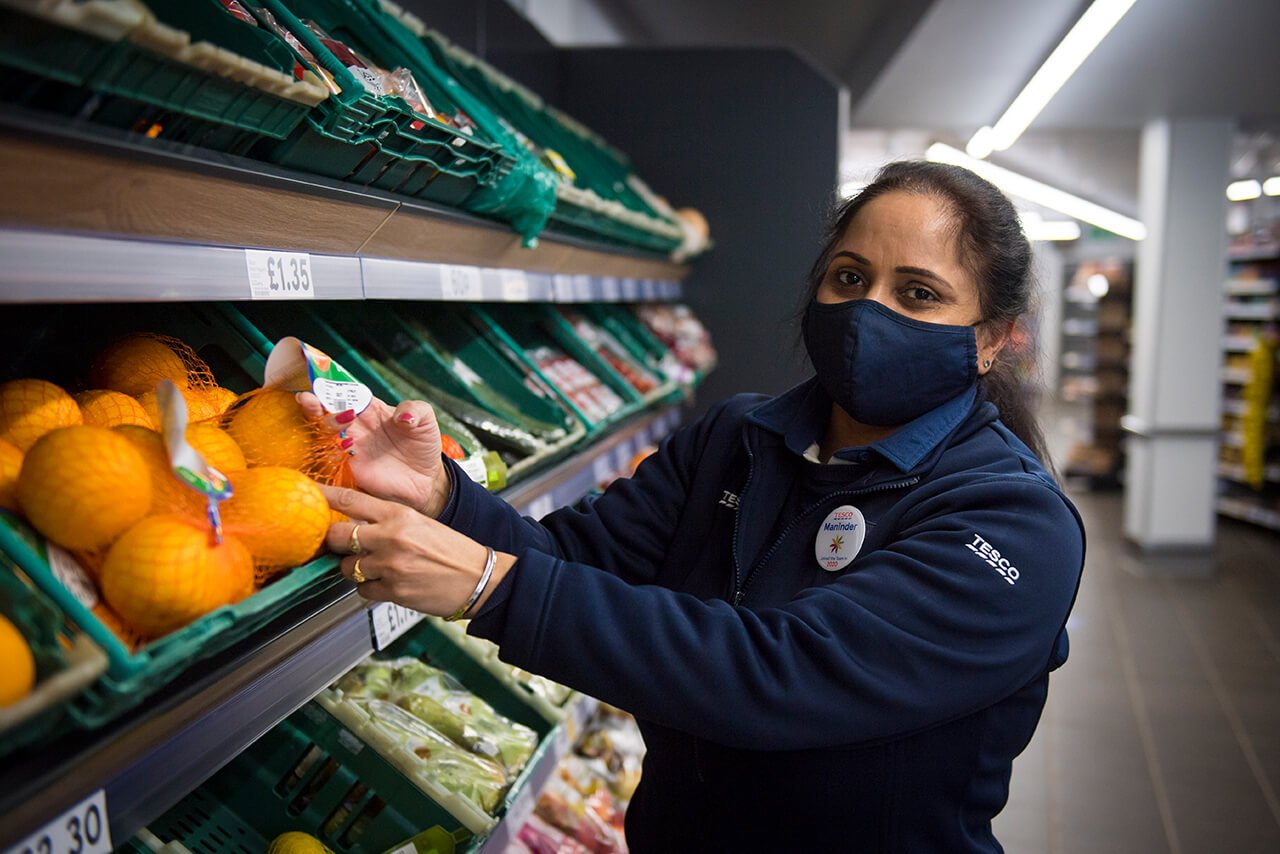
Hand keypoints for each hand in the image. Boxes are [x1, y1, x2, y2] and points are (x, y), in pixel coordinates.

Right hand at [298, 392, 451, 516]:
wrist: (426, 479)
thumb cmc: (422, 445)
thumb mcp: (425, 420)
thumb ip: (416, 410)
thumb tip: (402, 417)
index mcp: (369, 409)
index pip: (345, 393)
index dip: (330, 387)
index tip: (320, 384)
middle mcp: (354, 426)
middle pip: (325, 413)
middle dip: (315, 405)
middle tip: (310, 400)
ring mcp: (349, 448)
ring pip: (323, 435)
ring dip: (321, 426)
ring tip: (328, 420)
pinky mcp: (350, 470)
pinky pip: (330, 461)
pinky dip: (330, 453)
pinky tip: (340, 447)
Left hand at [324, 485, 515, 615]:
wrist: (479, 578)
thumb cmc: (452, 550)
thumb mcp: (420, 523)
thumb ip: (387, 521)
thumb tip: (353, 524)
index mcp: (399, 514)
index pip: (350, 500)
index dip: (324, 497)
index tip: (308, 494)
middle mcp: (391, 537)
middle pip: (337, 536)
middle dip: (334, 542)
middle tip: (339, 544)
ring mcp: (390, 566)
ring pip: (346, 568)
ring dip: (354, 569)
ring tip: (375, 567)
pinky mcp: (393, 591)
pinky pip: (362, 590)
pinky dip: (368, 588)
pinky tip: (386, 583)